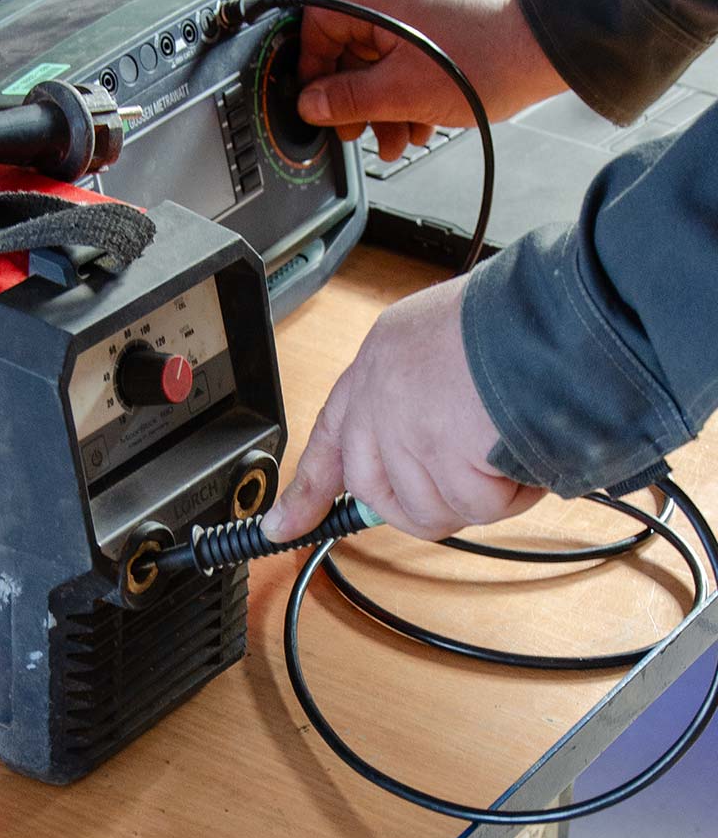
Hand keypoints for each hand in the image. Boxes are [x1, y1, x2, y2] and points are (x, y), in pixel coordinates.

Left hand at [260, 277, 542, 541]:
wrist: (554, 313)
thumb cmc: (516, 322)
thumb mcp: (448, 339)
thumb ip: (424, 392)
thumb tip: (430, 453)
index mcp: (382, 360)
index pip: (330, 433)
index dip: (308, 487)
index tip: (284, 524)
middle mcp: (380, 394)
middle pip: (374, 489)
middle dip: (419, 504)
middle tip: (468, 484)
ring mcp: (405, 427)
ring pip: (428, 507)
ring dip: (479, 495)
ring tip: (506, 444)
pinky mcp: (441, 456)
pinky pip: (475, 507)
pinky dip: (510, 493)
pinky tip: (522, 453)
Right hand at [297, 0, 566, 160]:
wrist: (552, 48)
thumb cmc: (489, 59)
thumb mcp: (402, 92)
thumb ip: (348, 99)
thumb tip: (311, 104)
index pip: (315, 19)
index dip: (310, 63)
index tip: (318, 98)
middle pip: (348, 44)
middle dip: (351, 96)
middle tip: (355, 128)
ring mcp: (424, 5)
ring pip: (380, 58)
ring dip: (381, 104)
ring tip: (395, 138)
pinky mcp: (445, 22)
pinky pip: (408, 58)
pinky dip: (407, 92)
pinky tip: (420, 123)